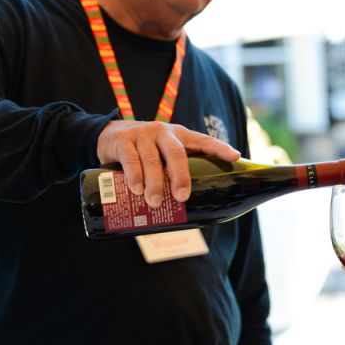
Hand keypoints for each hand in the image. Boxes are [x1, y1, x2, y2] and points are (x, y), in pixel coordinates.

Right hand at [96, 120, 239, 206]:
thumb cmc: (144, 152)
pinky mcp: (123, 140)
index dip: (219, 148)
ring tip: (155, 202)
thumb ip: (173, 173)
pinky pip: (130, 158)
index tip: (235, 157)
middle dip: (180, 176)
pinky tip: (136, 188)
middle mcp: (163, 132)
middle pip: (176, 153)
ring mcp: (142, 134)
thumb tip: (192, 213)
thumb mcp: (161, 156)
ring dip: (154, 182)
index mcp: (179, 136)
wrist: (108, 136)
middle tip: (181, 197)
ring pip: (151, 158)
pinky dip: (134, 175)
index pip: (203, 140)